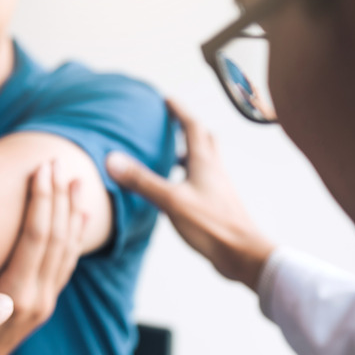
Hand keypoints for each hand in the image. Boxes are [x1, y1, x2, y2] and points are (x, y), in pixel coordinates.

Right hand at [0, 160, 88, 354]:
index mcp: (14, 296)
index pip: (36, 237)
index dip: (41, 199)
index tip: (42, 168)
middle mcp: (37, 299)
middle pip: (57, 237)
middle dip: (59, 197)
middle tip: (59, 162)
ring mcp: (44, 303)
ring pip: (68, 250)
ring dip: (72, 213)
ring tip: (77, 181)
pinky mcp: (43, 304)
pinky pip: (66, 265)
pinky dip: (75, 238)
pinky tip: (80, 218)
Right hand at [105, 99, 275, 289]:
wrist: (242, 255)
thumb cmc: (211, 226)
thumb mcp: (171, 200)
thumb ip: (142, 181)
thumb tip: (113, 160)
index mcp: (204, 163)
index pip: (192, 126)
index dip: (179, 111)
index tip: (166, 100)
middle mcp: (214, 171)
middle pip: (205, 140)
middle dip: (188, 128)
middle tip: (172, 123)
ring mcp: (218, 188)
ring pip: (205, 161)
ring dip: (190, 152)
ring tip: (171, 154)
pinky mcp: (217, 205)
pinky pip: (203, 181)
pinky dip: (190, 176)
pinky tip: (177, 189)